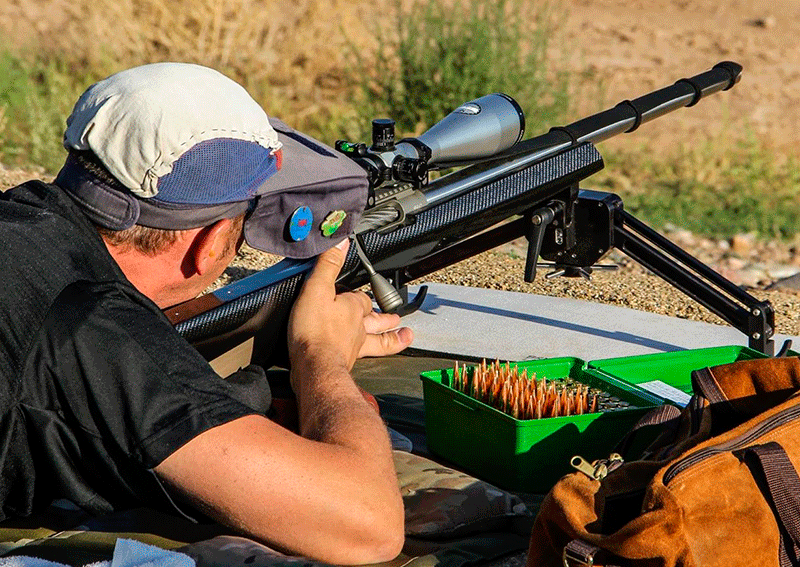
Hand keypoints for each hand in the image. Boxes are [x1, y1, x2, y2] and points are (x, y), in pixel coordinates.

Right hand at [287, 239, 412, 371]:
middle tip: (398, 318)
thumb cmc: (314, 332)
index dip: (361, 294)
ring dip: (392, 338)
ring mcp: (354, 348)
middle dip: (387, 317)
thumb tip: (340, 243)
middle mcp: (358, 329)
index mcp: (353, 308)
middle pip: (377, 320)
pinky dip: (369, 357)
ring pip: (379, 342)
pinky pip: (365, 358)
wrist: (313, 368)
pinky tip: (368, 359)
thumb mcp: (316, 290)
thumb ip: (327, 266)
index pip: (362, 298)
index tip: (361, 291)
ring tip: (405, 336)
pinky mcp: (345, 364)